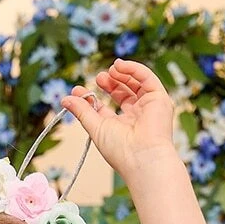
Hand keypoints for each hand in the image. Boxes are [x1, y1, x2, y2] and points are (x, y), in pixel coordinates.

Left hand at [58, 60, 176, 178]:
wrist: (142, 157)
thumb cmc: (120, 150)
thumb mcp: (96, 128)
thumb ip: (82, 111)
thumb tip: (65, 99)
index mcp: (122, 128)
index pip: (106, 108)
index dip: (93, 98)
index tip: (78, 90)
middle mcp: (137, 117)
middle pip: (123, 93)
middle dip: (109, 83)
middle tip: (98, 78)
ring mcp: (149, 107)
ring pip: (135, 83)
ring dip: (121, 74)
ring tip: (109, 71)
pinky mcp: (159, 98)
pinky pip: (146, 77)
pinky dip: (133, 68)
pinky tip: (119, 65)